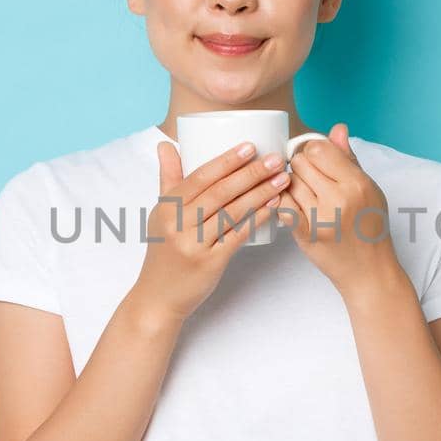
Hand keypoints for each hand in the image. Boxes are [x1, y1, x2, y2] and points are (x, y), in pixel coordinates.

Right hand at [132, 138, 291, 321]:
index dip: (226, 161)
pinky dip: (257, 219)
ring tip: (281, 180)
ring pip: (231, 213)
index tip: (250, 146)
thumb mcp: (161, 214)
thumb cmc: (164, 251)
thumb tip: (166, 144)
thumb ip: (168, 178)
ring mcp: (194, 245)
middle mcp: (179, 224)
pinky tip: (273, 206)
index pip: (200, 177)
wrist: (158, 297)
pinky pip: (237, 236)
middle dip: (250, 173)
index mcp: (168, 207)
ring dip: (260, 193)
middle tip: (275, 160)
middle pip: (219, 192)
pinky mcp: (209, 263)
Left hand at [276, 122, 404, 295]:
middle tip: (310, 180)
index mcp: (357, 183)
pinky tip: (293, 206)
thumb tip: (337, 128)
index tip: (316, 161)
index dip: (313, 151)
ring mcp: (320, 217)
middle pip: (300, 162)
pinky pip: (281, 205)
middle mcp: (339, 198)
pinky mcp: (304, 234)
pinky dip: (283, 202)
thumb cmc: (370, 228)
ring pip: (288, 182)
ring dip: (292, 185)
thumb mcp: (369, 189)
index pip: (319, 148)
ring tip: (306, 196)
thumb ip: (349, 158)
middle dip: (301, 167)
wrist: (368, 271)